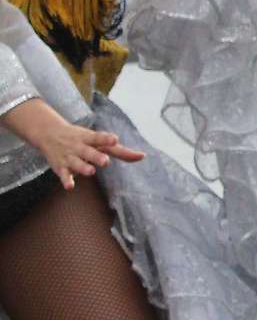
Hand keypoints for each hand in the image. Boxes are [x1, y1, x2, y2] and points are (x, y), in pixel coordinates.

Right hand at [1, 97, 142, 186]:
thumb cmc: (81, 139)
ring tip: (91, 171)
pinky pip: (63, 175)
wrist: (49, 134)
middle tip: (105, 161)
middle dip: (96, 156)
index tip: (115, 139)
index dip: (106, 139)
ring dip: (83, 167)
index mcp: (89, 139)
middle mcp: (79, 147)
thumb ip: (120, 150)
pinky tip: (70, 186)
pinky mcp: (61, 167)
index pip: (98, 138)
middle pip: (88, 152)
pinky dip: (66, 180)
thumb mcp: (98, 141)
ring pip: (76, 163)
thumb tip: (142, 156)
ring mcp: (70, 157)